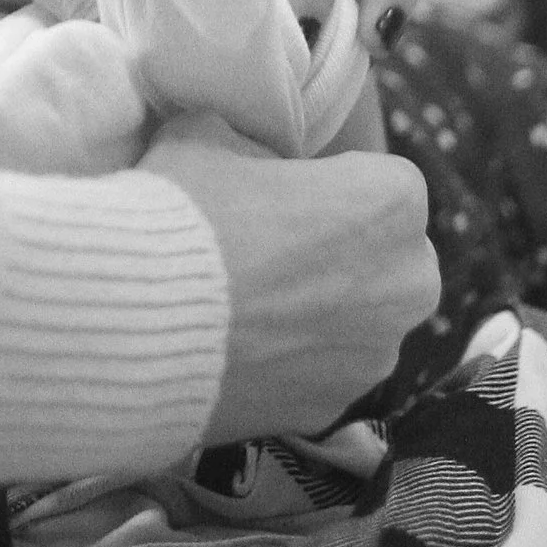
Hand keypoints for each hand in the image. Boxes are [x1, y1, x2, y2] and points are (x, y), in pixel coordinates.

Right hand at [144, 119, 437, 442]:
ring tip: (242, 308)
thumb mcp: (209, 135)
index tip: (276, 196)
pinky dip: (288, 365)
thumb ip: (252, 145)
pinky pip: (320, 374)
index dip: (324, 185)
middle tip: (264, 251)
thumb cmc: (185, 211)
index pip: (377, 182)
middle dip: (339, 254)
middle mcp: (410, 283)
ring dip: (316, 314)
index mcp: (395, 201)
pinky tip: (235, 351)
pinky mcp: (335, 410)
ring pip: (358, 323)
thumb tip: (253, 163)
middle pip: (383, 257)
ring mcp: (376, 356)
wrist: (136, 323)